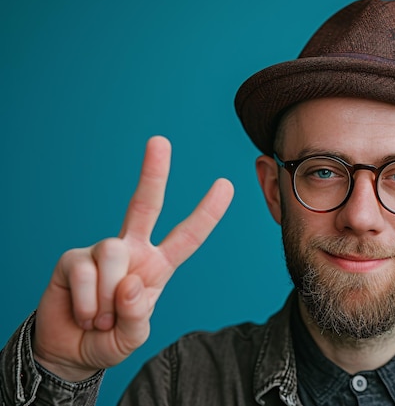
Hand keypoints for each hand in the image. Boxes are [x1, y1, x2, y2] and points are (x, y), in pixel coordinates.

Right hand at [33, 136, 233, 380]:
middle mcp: (132, 251)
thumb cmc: (110, 338)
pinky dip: (88, 303)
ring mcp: (102, 252)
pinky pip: (85, 272)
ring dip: (108, 297)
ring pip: (113, 253)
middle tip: (160, 141)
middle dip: (152, 173)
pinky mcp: (73, 258)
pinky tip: (84, 314)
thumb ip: (138, 315)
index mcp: (158, 266)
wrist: (71, 351)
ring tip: (101, 319)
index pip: (188, 237)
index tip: (226, 184)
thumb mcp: (133, 336)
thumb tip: (130, 284)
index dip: (207, 213)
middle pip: (144, 205)